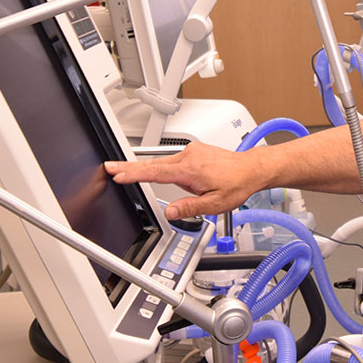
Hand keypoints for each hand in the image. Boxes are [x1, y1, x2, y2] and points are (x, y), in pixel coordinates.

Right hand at [104, 142, 262, 219]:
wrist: (251, 169)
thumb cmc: (236, 184)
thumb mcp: (214, 204)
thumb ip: (190, 208)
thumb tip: (170, 212)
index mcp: (190, 170)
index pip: (154, 172)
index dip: (133, 173)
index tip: (117, 172)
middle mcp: (188, 157)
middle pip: (153, 165)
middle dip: (131, 167)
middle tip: (111, 167)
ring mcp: (191, 152)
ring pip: (164, 163)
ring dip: (154, 171)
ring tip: (156, 178)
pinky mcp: (195, 151)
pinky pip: (174, 160)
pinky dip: (167, 167)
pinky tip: (176, 176)